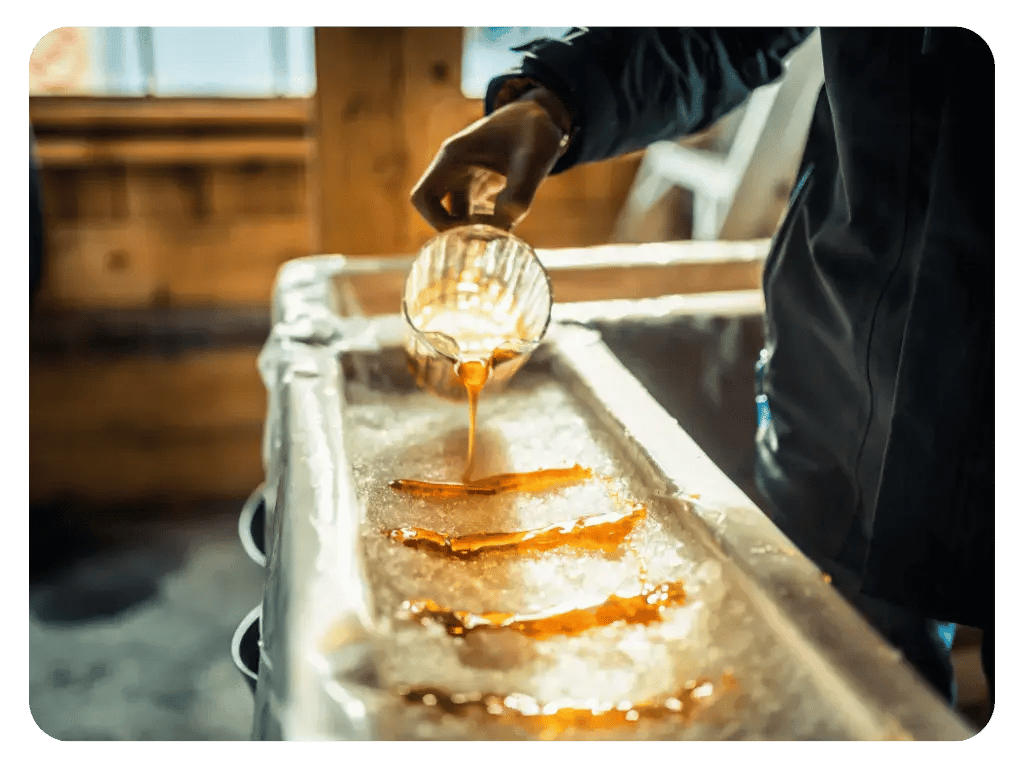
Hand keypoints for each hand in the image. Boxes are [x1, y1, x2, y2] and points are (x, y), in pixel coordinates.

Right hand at [411, 88, 569, 231]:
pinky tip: (506, 219)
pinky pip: (472, 211)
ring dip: (473, 227)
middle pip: (435, 210)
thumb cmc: (535, 130)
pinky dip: (486, 221)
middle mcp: (454, 167)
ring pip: (456, 213)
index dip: (435, 220)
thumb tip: (503, 227)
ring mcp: (465, 176)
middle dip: (456, 229)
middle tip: (486, 238)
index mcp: (454, 157)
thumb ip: (519, 194)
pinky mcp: (480, 183)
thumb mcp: (534, 160)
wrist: (544, 115)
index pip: (423, 196)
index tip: (463, 232)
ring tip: (501, 229)